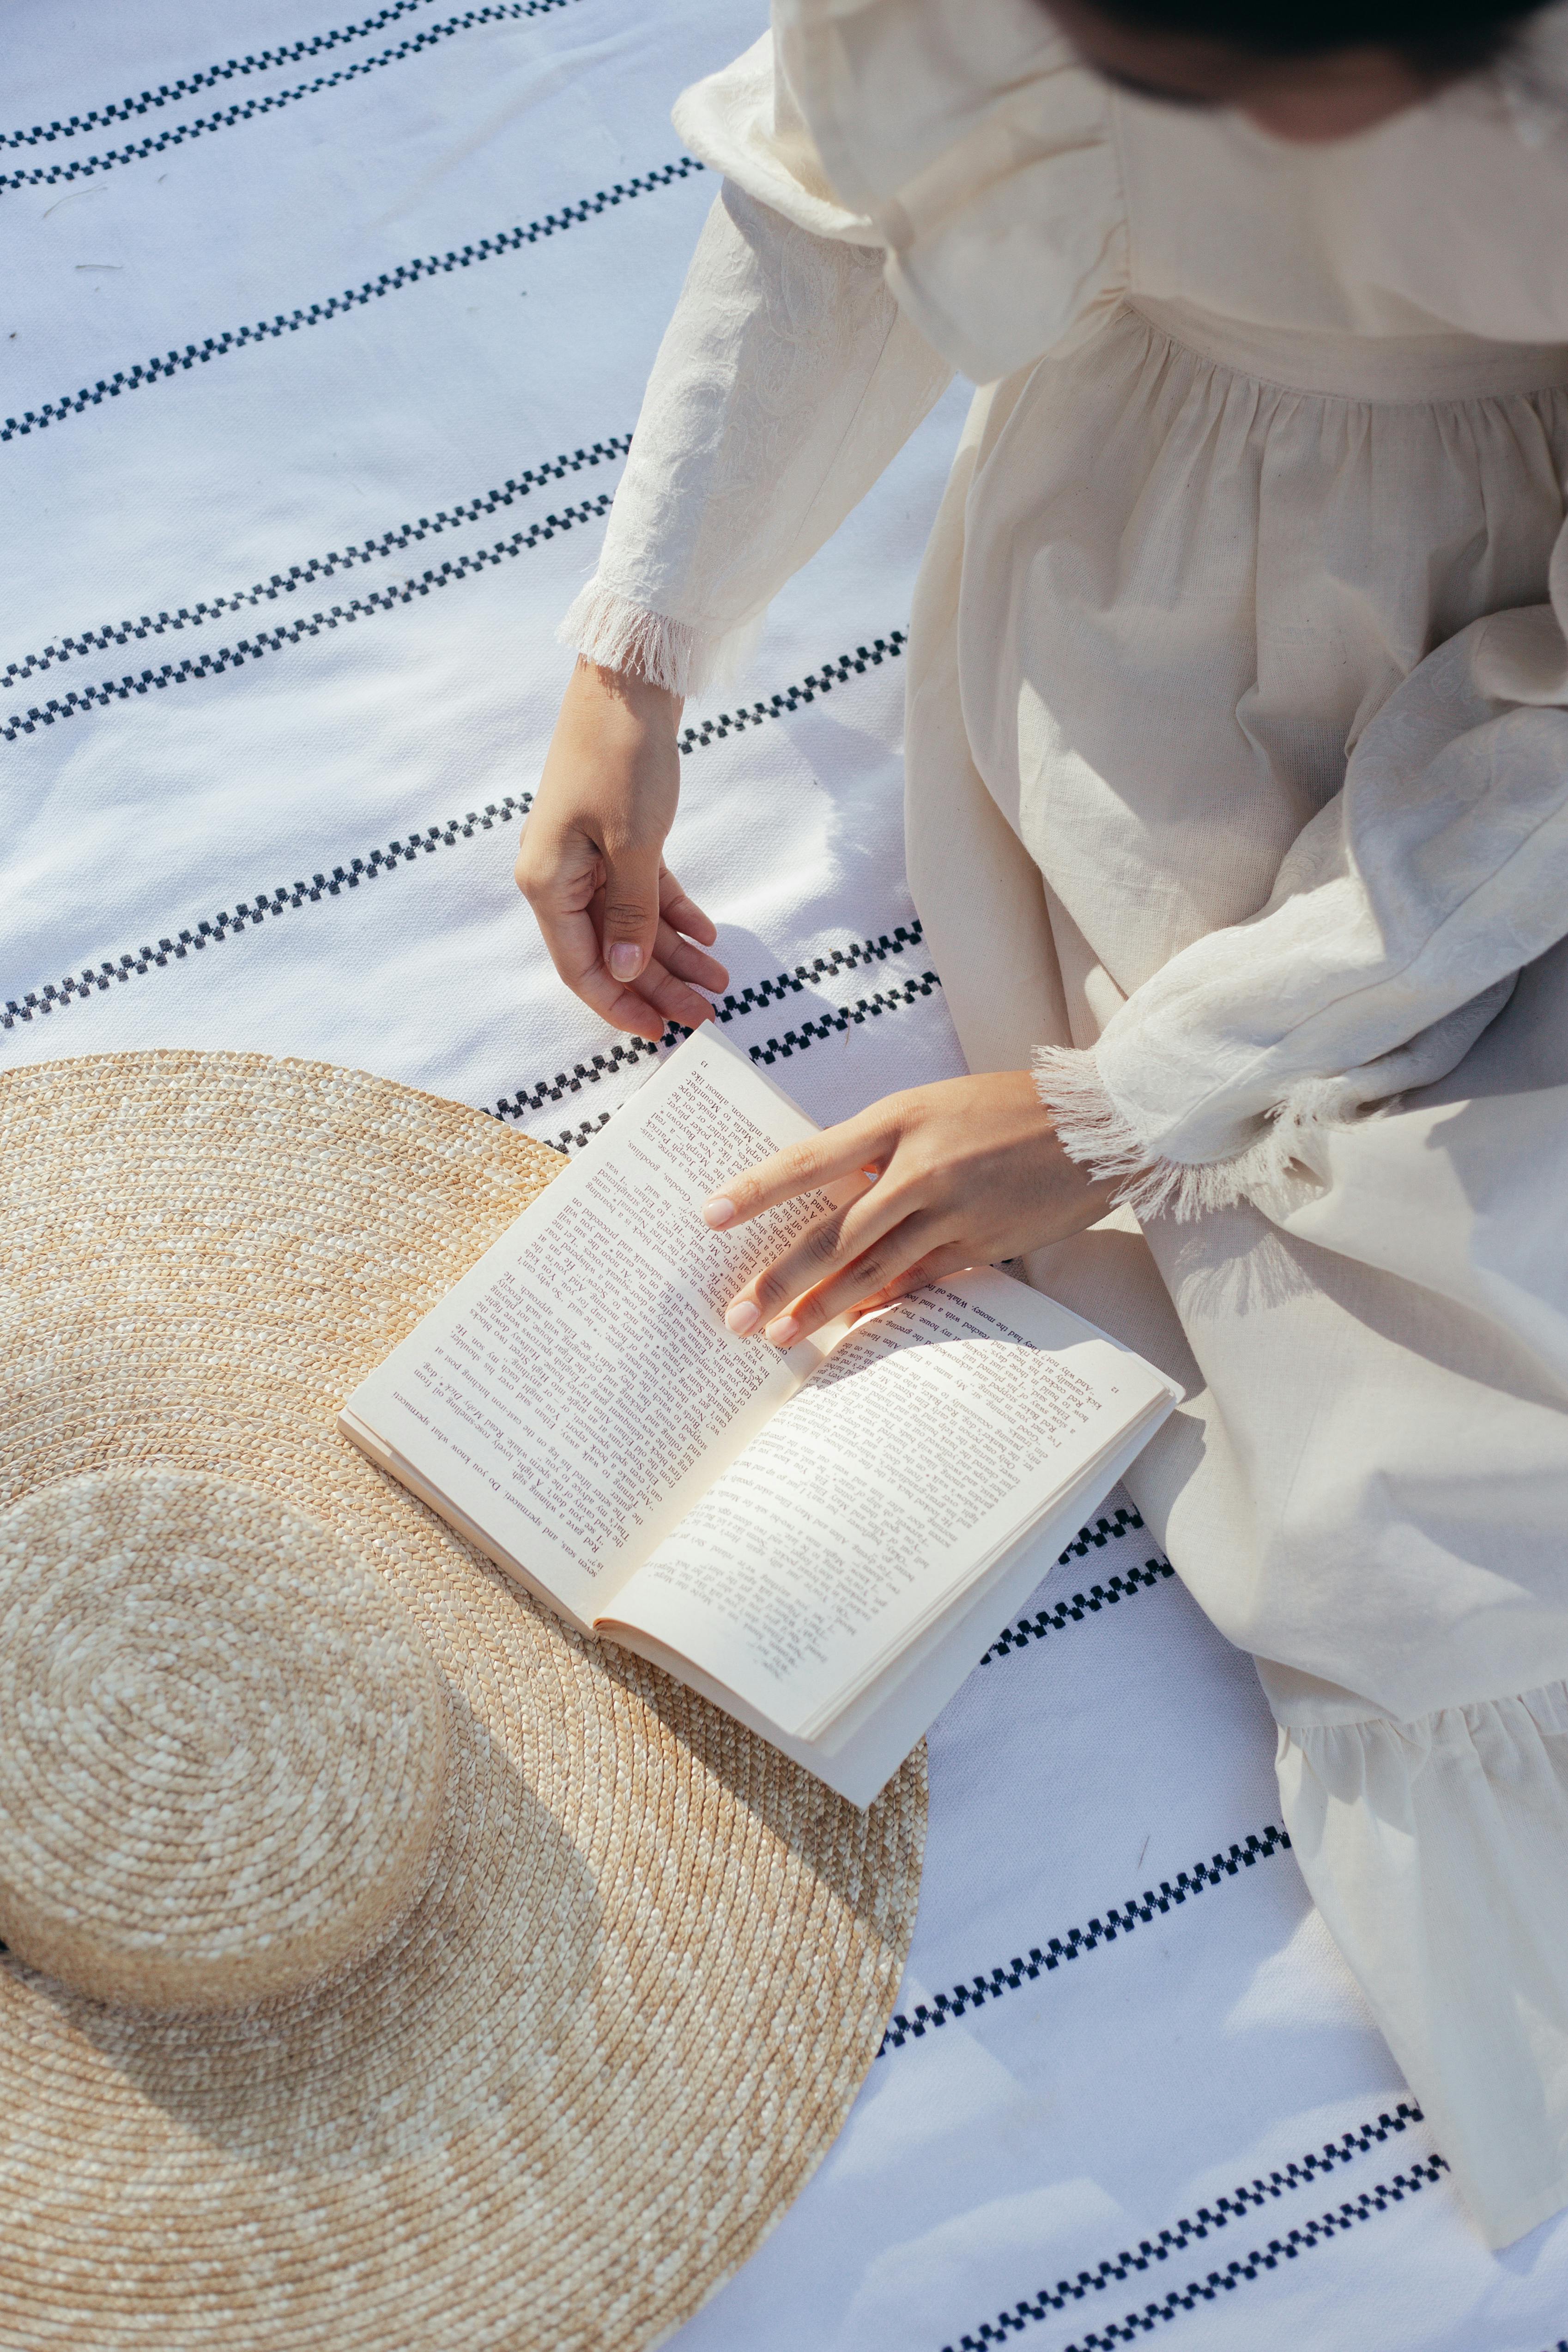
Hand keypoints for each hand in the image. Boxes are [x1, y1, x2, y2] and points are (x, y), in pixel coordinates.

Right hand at [516, 658, 728, 1042]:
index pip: (581, 968)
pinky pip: (643, 889)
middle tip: (707, 1013)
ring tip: (719, 980)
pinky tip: (708, 934)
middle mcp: (561, 875)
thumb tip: (621, 972)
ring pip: (631, 923)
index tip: (660, 1033)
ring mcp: (587, 855)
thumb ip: (630, 914)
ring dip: (674, 953)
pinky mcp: (615, 835)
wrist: (628, 681)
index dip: (620, 1005)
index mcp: (549, 883)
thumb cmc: (621, 756)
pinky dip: (673, 912)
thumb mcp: (634, 844)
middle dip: (658, 985)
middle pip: (611, 951)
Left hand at [703, 1071, 1118, 1344]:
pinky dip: (880, 1304)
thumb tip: (824, 1199)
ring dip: (822, 1307)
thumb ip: (878, 1147)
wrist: (1098, 1122)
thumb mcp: (932, 1106)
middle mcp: (920, 1167)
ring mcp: (953, 1210)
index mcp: (899, 1119)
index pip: (811, 1159)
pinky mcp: (983, 1244)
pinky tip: (849, 1324)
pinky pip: (920, 1281)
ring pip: (872, 1269)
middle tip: (738, 1316)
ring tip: (781, 1336)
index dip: (758, 1190)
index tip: (711, 1216)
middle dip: (780, 1280)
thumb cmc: (1007, 1107)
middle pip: (833, 1233)